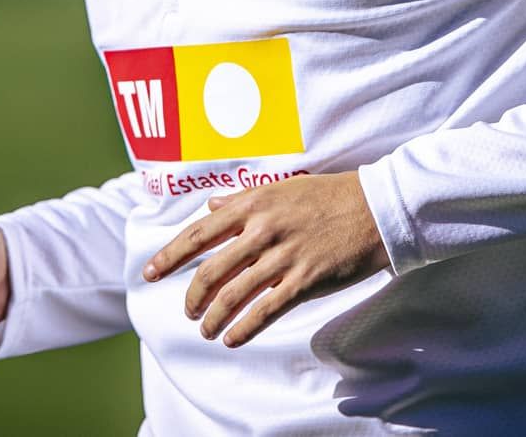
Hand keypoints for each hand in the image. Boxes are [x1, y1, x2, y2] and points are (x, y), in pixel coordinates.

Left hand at [141, 171, 389, 347]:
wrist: (375, 208)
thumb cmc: (327, 196)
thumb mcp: (280, 187)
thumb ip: (241, 199)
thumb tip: (210, 205)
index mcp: (253, 205)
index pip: (198, 233)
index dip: (170, 256)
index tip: (150, 273)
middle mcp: (262, 230)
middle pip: (211, 270)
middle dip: (192, 297)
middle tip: (187, 312)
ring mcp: (283, 256)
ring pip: (234, 294)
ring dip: (213, 317)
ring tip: (206, 330)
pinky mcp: (304, 280)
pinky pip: (265, 310)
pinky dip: (243, 328)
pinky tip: (231, 338)